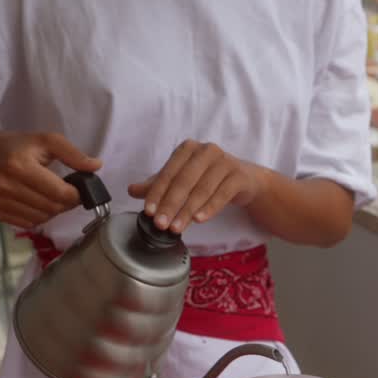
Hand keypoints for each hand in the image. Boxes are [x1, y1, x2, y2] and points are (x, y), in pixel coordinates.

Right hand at [0, 132, 101, 228]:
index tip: (79, 190)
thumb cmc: (21, 147)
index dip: (75, 195)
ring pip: (40, 219)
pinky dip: (37, 217)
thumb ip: (74, 154)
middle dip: (65, 204)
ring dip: (51, 212)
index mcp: (18, 164)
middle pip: (50, 208)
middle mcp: (3, 184)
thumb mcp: (48, 141)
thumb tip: (96, 166)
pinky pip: (26, 224)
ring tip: (49, 196)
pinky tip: (34, 202)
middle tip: (67, 194)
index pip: (58, 193)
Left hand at [127, 140, 265, 232]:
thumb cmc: (209, 178)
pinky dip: (209, 208)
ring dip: (187, 211)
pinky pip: (222, 194)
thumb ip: (158, 185)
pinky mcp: (239, 175)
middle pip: (183, 181)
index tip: (148, 212)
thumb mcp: (181, 180)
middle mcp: (206, 151)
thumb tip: (132, 190)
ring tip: (176, 228)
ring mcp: (224, 161)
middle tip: (160, 224)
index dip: (156, 193)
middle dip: (170, 205)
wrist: (245, 180)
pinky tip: (199, 220)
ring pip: (201, 189)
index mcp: (187, 149)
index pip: (167, 173)